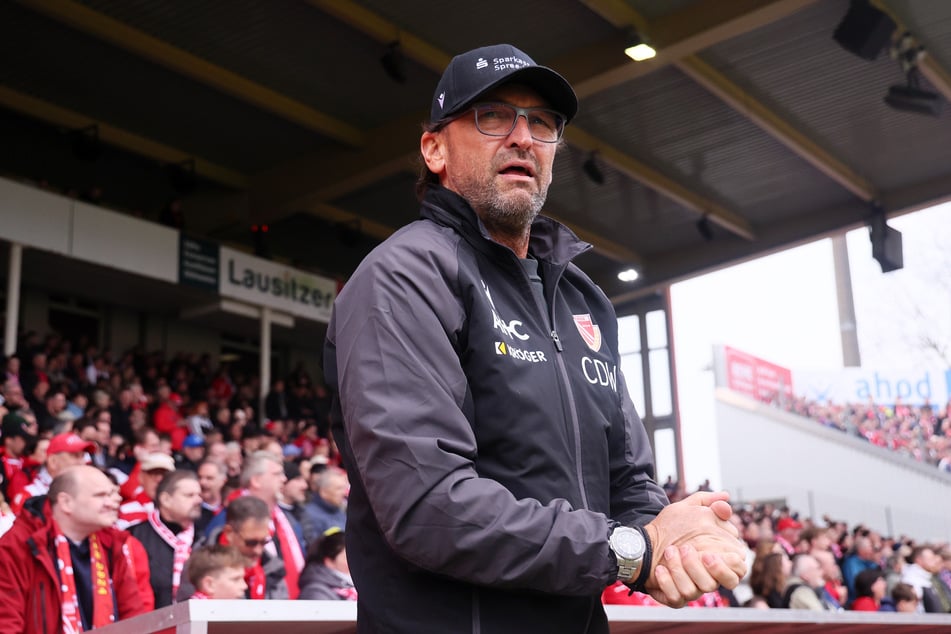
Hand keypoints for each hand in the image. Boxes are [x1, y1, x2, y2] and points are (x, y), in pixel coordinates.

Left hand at [641, 491, 747, 607]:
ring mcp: (692, 588)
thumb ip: (707, 502)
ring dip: (679, 570)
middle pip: (719, 585)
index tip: (710, 553)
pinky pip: (676, 598)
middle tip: (687, 550)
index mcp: (718, 558)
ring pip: (694, 591)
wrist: (645, 541)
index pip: (738, 570)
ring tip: (669, 551)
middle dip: (703, 569)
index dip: (728, 566)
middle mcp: (708, 576)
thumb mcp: (688, 508)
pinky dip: (667, 582)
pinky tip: (660, 568)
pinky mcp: (675, 597)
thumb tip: (725, 498)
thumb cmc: (672, 527)